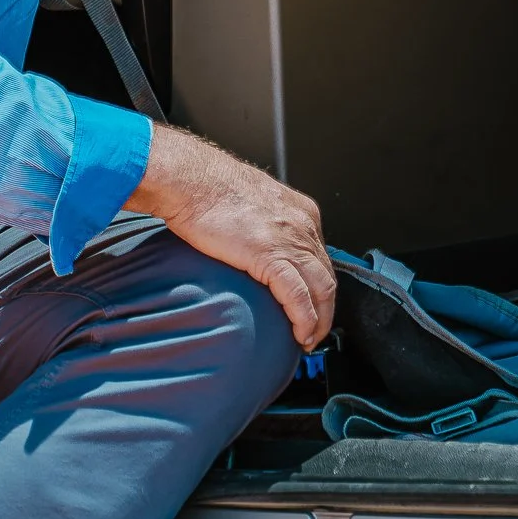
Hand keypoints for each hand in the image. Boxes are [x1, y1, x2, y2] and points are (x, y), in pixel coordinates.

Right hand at [125, 126, 333, 348]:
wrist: (191, 180)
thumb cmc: (207, 187)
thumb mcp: (250, 202)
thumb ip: (262, 224)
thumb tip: (253, 245)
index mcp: (300, 211)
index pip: (320, 256)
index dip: (318, 285)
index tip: (311, 303)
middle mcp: (303, 225)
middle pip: (327, 276)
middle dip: (325, 308)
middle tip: (316, 330)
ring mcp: (290, 240)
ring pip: (320, 289)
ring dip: (318, 321)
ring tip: (308, 339)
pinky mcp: (271, 255)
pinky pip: (298, 297)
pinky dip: (303, 320)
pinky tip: (299, 334)